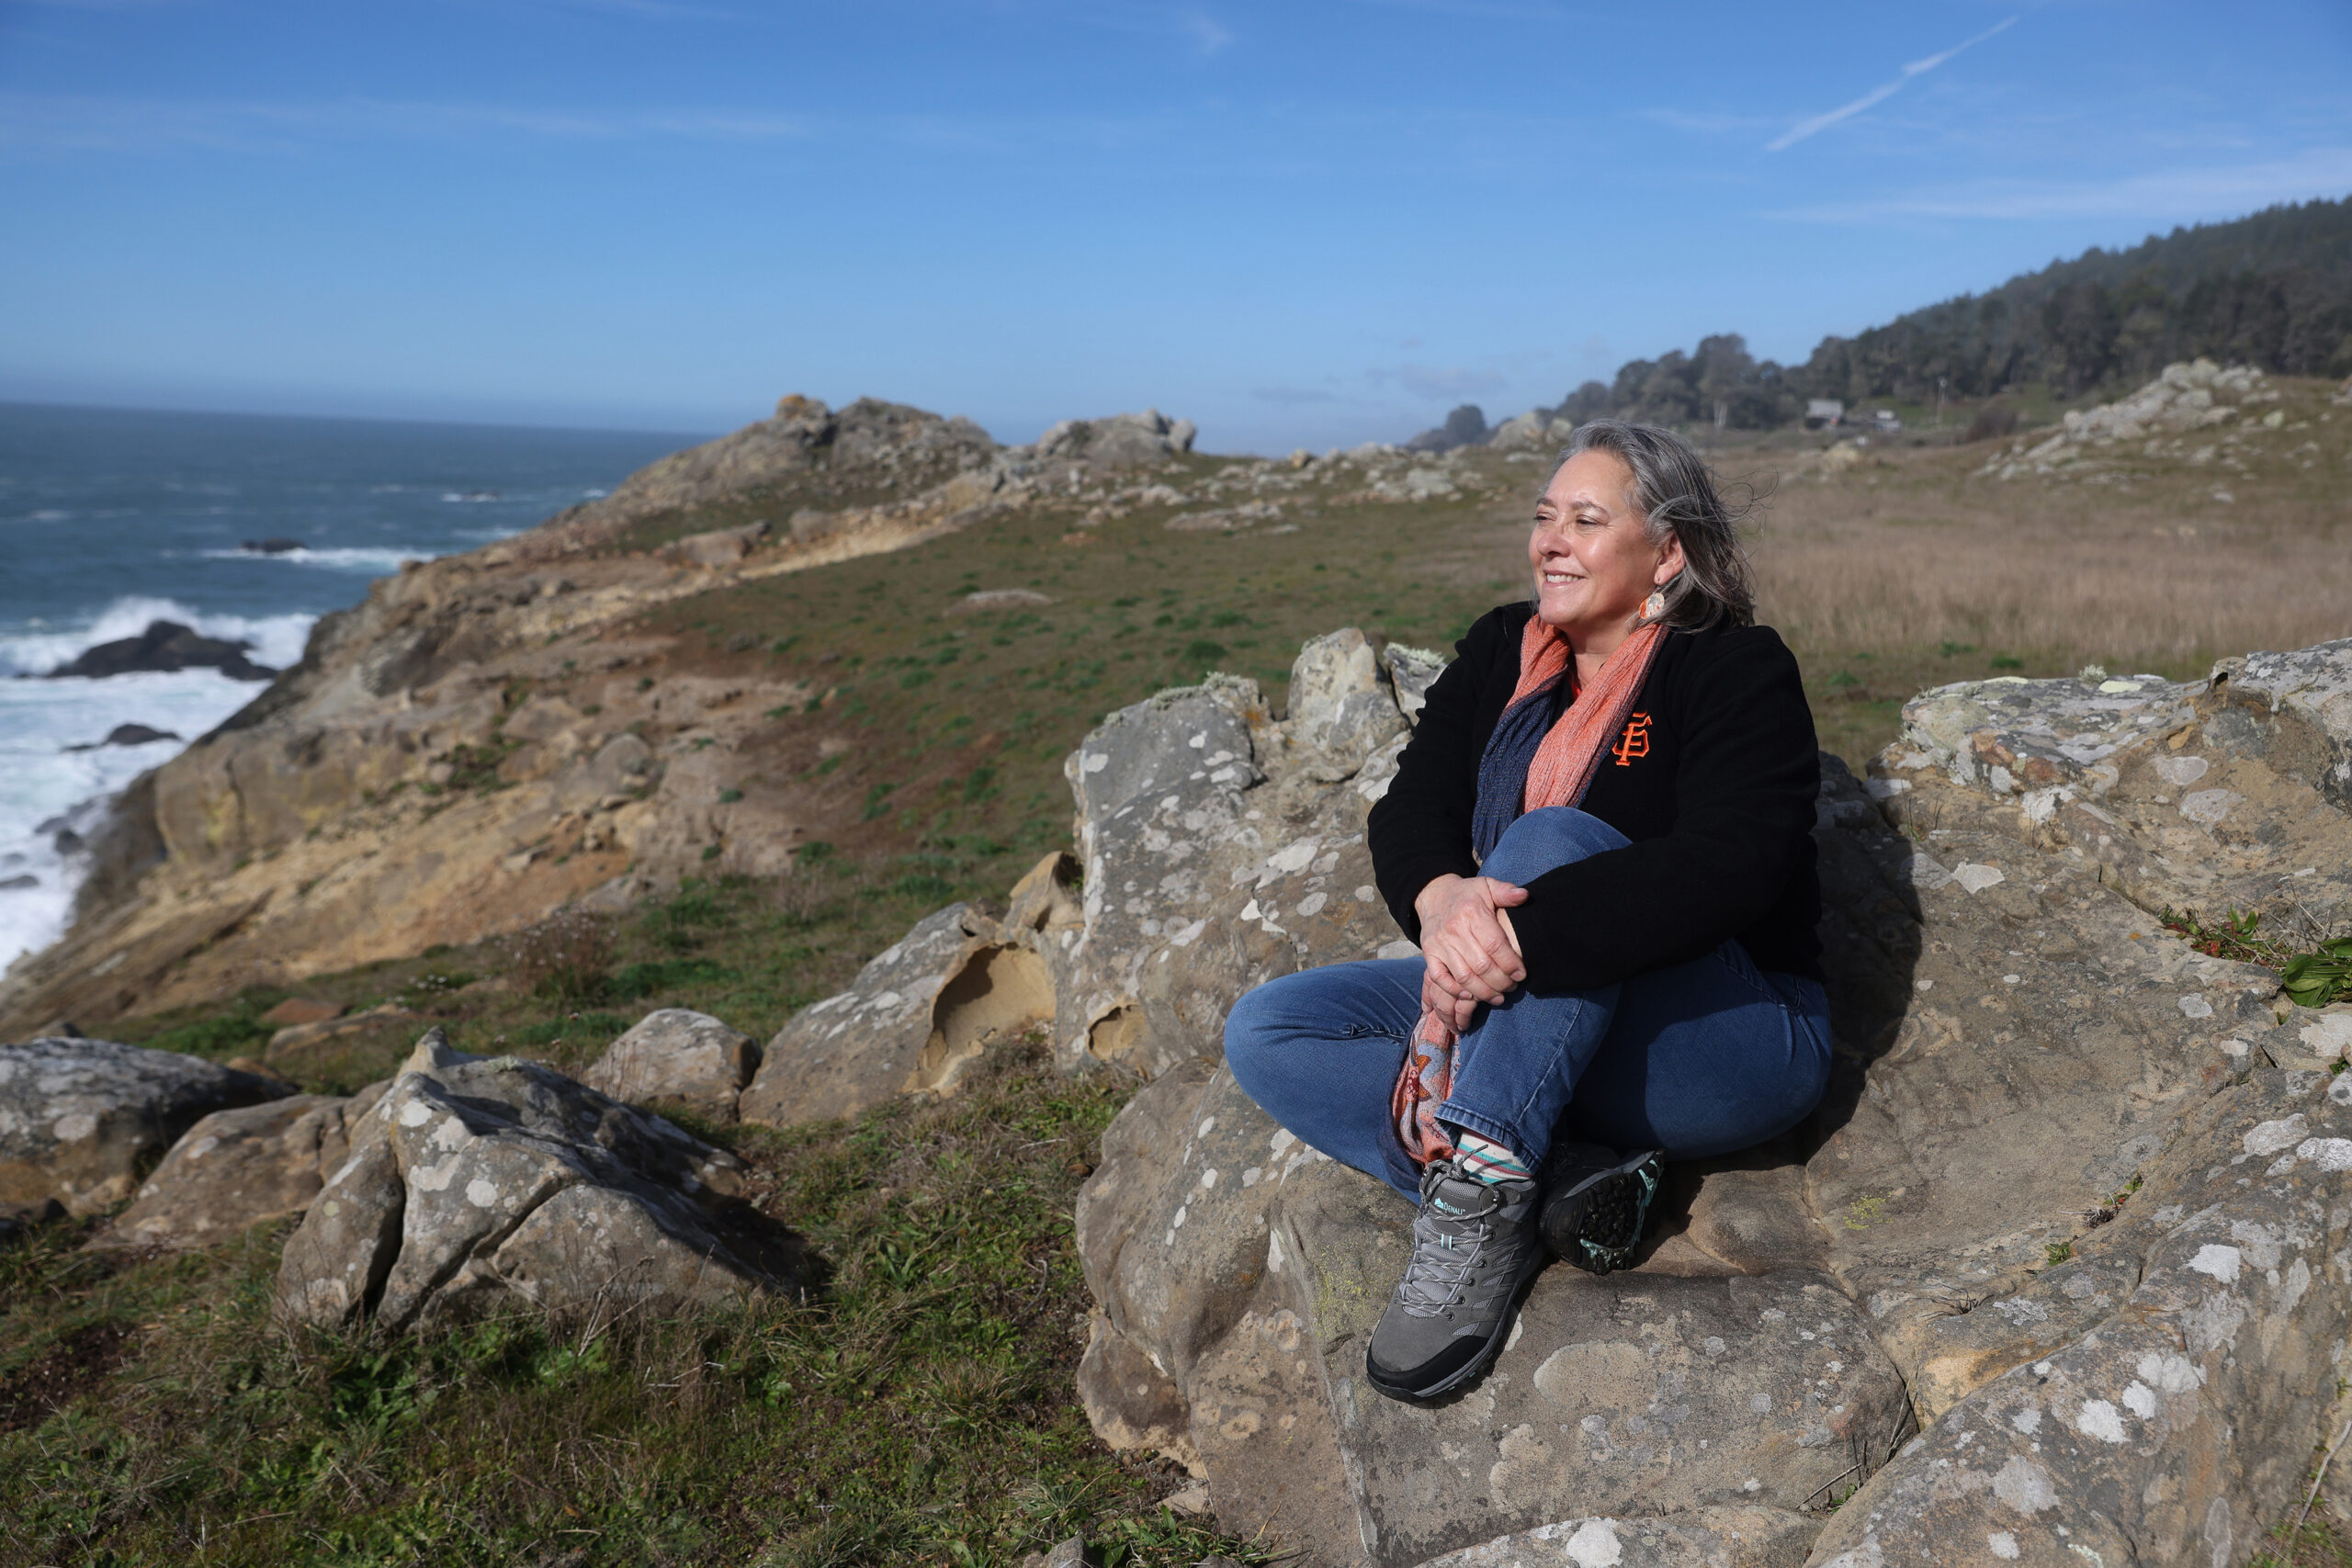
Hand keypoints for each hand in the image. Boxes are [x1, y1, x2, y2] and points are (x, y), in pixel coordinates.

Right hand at [1414, 873, 1527, 1029]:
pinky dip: (1455, 991)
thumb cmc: (1467, 894)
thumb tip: (1525, 896)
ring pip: (1464, 977)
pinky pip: (1440, 978)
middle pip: (1482, 965)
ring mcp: (1440, 944)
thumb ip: (1506, 891)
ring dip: (1483, 992)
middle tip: (1512, 987)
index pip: (1495, 945)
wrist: (1434, 895)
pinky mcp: (1429, 954)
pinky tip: (1471, 996)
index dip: (1511, 964)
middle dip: (1501, 982)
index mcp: (1472, 913)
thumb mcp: (1487, 885)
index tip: (1522, 974)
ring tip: (1498, 997)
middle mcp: (1454, 930)